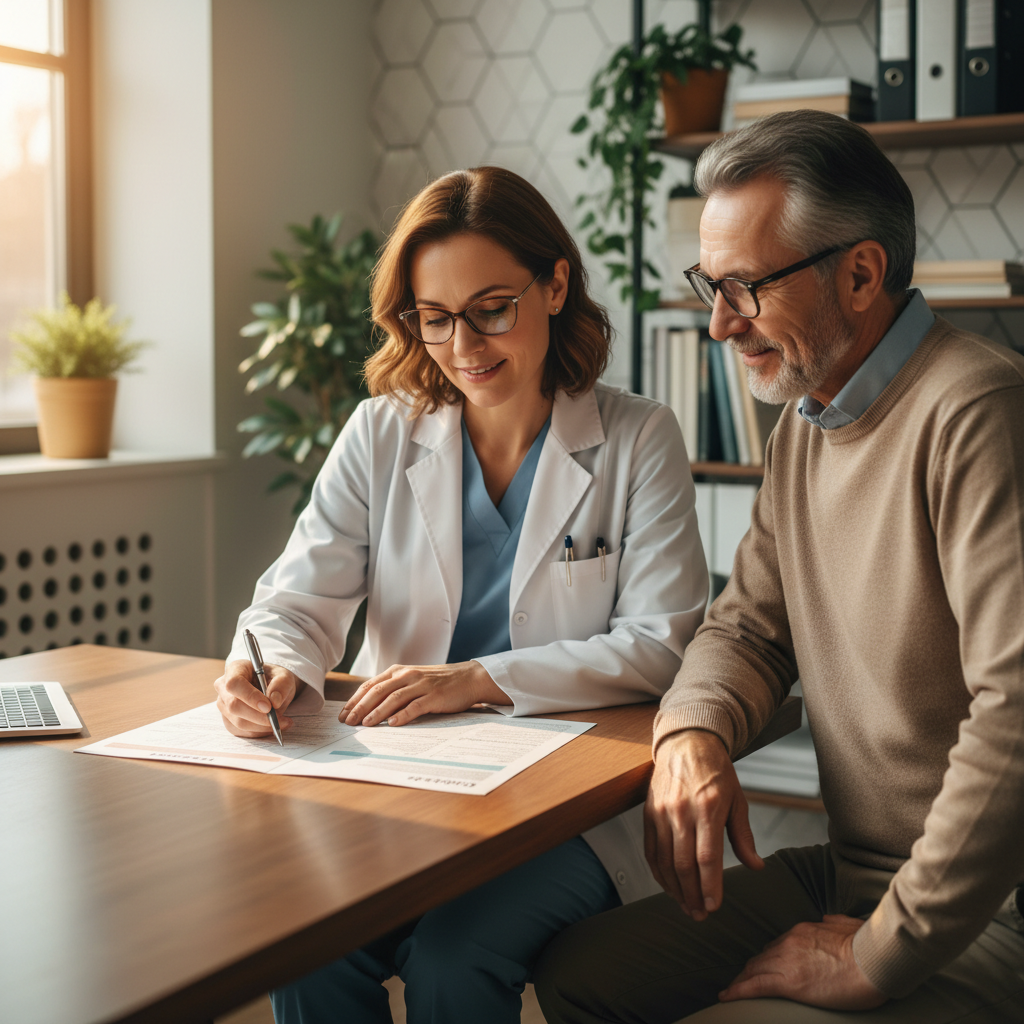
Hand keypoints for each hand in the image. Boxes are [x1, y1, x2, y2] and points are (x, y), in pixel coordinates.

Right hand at [214, 659, 299, 737]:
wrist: (272, 688)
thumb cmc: (275, 678)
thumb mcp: (284, 676)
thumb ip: (281, 685)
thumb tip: (274, 701)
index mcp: (235, 669)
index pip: (234, 684)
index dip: (250, 697)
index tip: (268, 706)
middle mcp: (224, 687)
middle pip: (234, 706)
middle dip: (259, 716)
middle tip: (279, 718)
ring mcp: (223, 705)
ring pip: (238, 722)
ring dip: (262, 726)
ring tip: (282, 722)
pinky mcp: (228, 720)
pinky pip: (241, 732)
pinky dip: (259, 732)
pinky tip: (272, 726)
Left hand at [341, 661, 509, 726]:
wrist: (468, 678)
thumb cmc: (438, 682)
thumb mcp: (412, 681)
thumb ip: (394, 689)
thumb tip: (369, 708)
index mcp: (399, 671)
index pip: (371, 685)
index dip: (355, 700)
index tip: (343, 714)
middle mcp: (408, 675)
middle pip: (378, 691)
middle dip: (360, 707)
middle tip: (348, 722)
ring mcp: (421, 685)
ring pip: (394, 698)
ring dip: (377, 711)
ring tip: (365, 724)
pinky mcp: (435, 696)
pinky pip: (415, 706)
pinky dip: (402, 715)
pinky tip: (392, 724)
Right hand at [644, 729, 762, 919]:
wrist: (686, 742)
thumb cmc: (715, 771)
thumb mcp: (737, 799)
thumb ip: (743, 836)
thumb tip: (755, 866)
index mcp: (708, 807)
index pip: (707, 857)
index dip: (710, 886)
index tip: (714, 907)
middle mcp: (682, 811)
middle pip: (683, 864)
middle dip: (692, 895)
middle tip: (700, 915)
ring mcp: (661, 812)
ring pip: (664, 861)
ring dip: (674, 889)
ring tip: (685, 905)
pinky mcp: (648, 812)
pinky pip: (650, 850)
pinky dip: (658, 872)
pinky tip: (668, 885)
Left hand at [720, 915, 885, 1009]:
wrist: (874, 958)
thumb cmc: (868, 946)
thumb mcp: (848, 924)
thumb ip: (834, 922)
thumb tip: (827, 919)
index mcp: (803, 931)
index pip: (777, 945)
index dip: (767, 957)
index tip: (762, 964)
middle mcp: (790, 942)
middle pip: (762, 957)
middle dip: (750, 969)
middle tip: (741, 980)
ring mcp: (787, 960)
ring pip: (755, 970)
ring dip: (742, 980)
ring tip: (732, 990)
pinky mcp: (790, 982)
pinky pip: (756, 986)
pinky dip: (738, 990)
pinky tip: (726, 996)